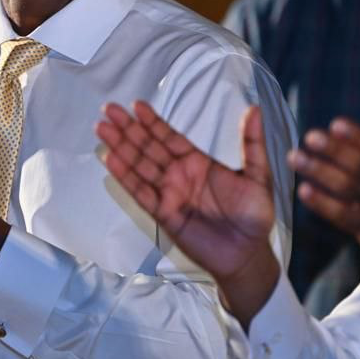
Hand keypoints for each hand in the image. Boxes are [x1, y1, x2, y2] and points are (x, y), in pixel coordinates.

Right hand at [96, 101, 279, 325]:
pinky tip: (111, 159)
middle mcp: (178, 175)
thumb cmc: (253, 214)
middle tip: (108, 109)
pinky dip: (125, 176)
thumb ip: (252, 143)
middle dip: (128, 129)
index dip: (152, 121)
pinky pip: (141, 192)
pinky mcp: (163, 213)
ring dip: (120, 147)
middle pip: (148, 147)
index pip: (169, 137)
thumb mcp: (258, 175)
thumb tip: (255, 109)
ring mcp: (169, 193)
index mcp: (197, 162)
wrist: (248, 253)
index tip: (136, 105)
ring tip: (102, 128)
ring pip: (139, 165)